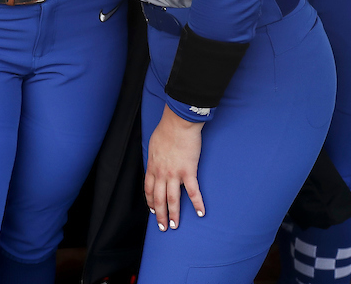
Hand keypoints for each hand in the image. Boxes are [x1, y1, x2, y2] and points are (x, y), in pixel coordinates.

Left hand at [144, 104, 204, 231]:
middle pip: (158, 198)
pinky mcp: (188, 172)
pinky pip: (192, 192)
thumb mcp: (153, 145)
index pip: (149, 189)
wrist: (178, 124)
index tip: (152, 209)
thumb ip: (154, 156)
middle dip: (159, 214)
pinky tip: (201, 213)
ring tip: (175, 225)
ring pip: (172, 199)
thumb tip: (155, 161)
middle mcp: (161, 173)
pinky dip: (197, 204)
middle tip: (162, 227)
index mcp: (152, 166)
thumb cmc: (166, 130)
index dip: (150, 201)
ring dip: (174, 214)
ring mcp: (174, 174)